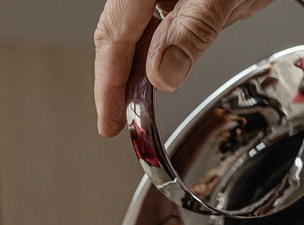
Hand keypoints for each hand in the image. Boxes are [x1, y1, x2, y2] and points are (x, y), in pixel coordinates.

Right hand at [94, 0, 275, 136]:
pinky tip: (166, 70)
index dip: (108, 85)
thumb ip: (195, 28)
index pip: (115, 36)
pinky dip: (163, 51)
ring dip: (140, 70)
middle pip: (121, 35)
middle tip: (116, 122)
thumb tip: (163, 74)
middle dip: (118, 82)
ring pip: (141, 32)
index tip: (108, 123)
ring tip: (139, 107)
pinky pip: (164, 22)